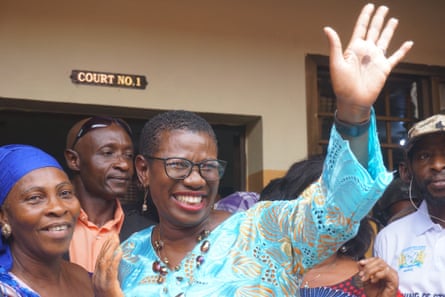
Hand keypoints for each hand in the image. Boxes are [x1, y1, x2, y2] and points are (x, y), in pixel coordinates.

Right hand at [93, 234, 124, 296]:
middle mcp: (97, 280)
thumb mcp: (112, 286)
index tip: (110, 238)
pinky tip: (119, 252)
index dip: (104, 248)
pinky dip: (115, 259)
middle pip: (101, 259)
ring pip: (104, 262)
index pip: (99, 260)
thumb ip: (112, 275)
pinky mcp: (109, 286)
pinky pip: (111, 270)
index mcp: (96, 279)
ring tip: (116, 240)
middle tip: (114, 235)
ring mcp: (101, 284)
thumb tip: (118, 261)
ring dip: (110, 249)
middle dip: (107, 245)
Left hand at [324, 3, 412, 122]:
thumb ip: (335, 45)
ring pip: (384, 40)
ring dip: (389, 30)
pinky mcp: (384, 68)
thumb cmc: (341, 85)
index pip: (361, 28)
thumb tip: (327, 28)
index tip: (369, 6)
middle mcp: (366, 52)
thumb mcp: (336, 63)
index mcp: (354, 49)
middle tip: (383, 8)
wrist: (352, 101)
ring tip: (393, 20)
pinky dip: (403, 50)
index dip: (365, 16)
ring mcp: (376, 59)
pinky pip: (396, 57)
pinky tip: (408, 43)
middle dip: (378, 19)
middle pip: (374, 30)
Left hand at [358, 257, 398, 296]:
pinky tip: (373, 280)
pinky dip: (377, 275)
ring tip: (365, 278)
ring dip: (370, 271)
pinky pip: (386, 272)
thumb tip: (359, 263)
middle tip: (361, 274)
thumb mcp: (366, 280)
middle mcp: (389, 271)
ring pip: (381, 266)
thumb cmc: (374, 293)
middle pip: (379, 261)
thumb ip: (364, 271)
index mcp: (384, 269)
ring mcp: (393, 275)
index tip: (360, 263)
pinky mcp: (394, 280)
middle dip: (368, 267)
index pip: (377, 259)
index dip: (368, 260)